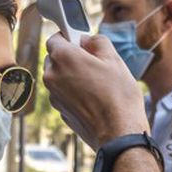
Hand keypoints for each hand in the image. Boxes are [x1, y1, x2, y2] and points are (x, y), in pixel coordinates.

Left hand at [42, 33, 148, 149]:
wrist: (118, 134)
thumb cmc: (118, 97)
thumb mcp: (114, 59)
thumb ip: (97, 42)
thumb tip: (88, 41)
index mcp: (63, 58)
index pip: (55, 38)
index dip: (69, 38)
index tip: (82, 42)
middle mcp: (52, 76)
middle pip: (55, 58)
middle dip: (70, 58)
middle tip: (94, 63)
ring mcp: (54, 96)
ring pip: (59, 77)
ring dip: (72, 76)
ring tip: (96, 84)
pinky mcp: (60, 111)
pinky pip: (64, 94)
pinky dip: (74, 93)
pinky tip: (93, 98)